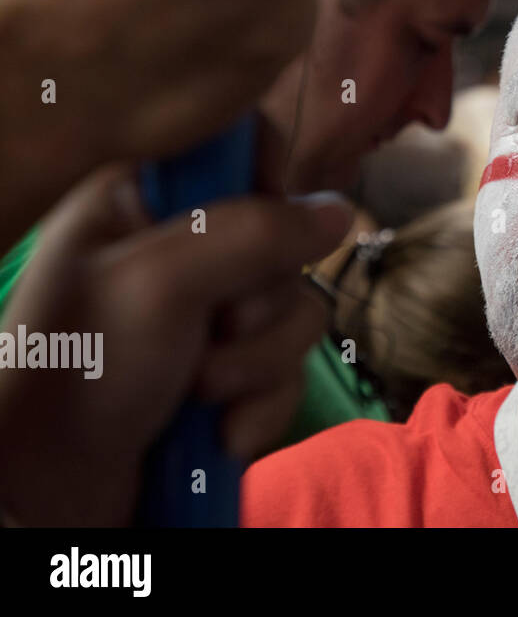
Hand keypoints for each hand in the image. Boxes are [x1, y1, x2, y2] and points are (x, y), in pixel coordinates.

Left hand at [0, 167, 351, 525]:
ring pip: (296, 313)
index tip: (267, 234)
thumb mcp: (163, 283)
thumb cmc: (82, 370)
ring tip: (201, 393)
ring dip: (258, 366)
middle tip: (209, 335)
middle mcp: (181, 248)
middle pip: (285, 244)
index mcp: (145, 198)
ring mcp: (206, 314)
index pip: (243, 150)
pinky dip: (260, 406)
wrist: (50, 493)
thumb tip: (340, 211)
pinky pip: (289, 371)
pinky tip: (217, 430)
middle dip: (258, 309)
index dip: (271, 190)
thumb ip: (255, 233)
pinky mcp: (228, 372)